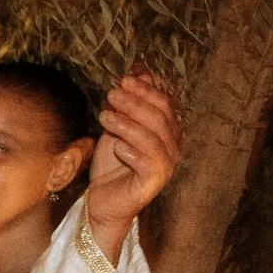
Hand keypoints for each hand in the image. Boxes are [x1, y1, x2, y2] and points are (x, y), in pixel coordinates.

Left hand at [79, 71, 177, 247]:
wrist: (101, 200)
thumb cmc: (111, 164)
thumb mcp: (116, 128)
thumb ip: (127, 105)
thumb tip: (138, 72)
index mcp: (167, 132)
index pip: (165, 104)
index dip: (146, 90)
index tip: (123, 79)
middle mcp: (172, 147)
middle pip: (162, 117)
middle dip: (136, 102)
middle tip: (112, 94)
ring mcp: (165, 165)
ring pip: (154, 137)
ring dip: (128, 123)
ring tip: (104, 116)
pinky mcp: (154, 182)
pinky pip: (150, 162)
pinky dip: (133, 151)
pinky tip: (116, 145)